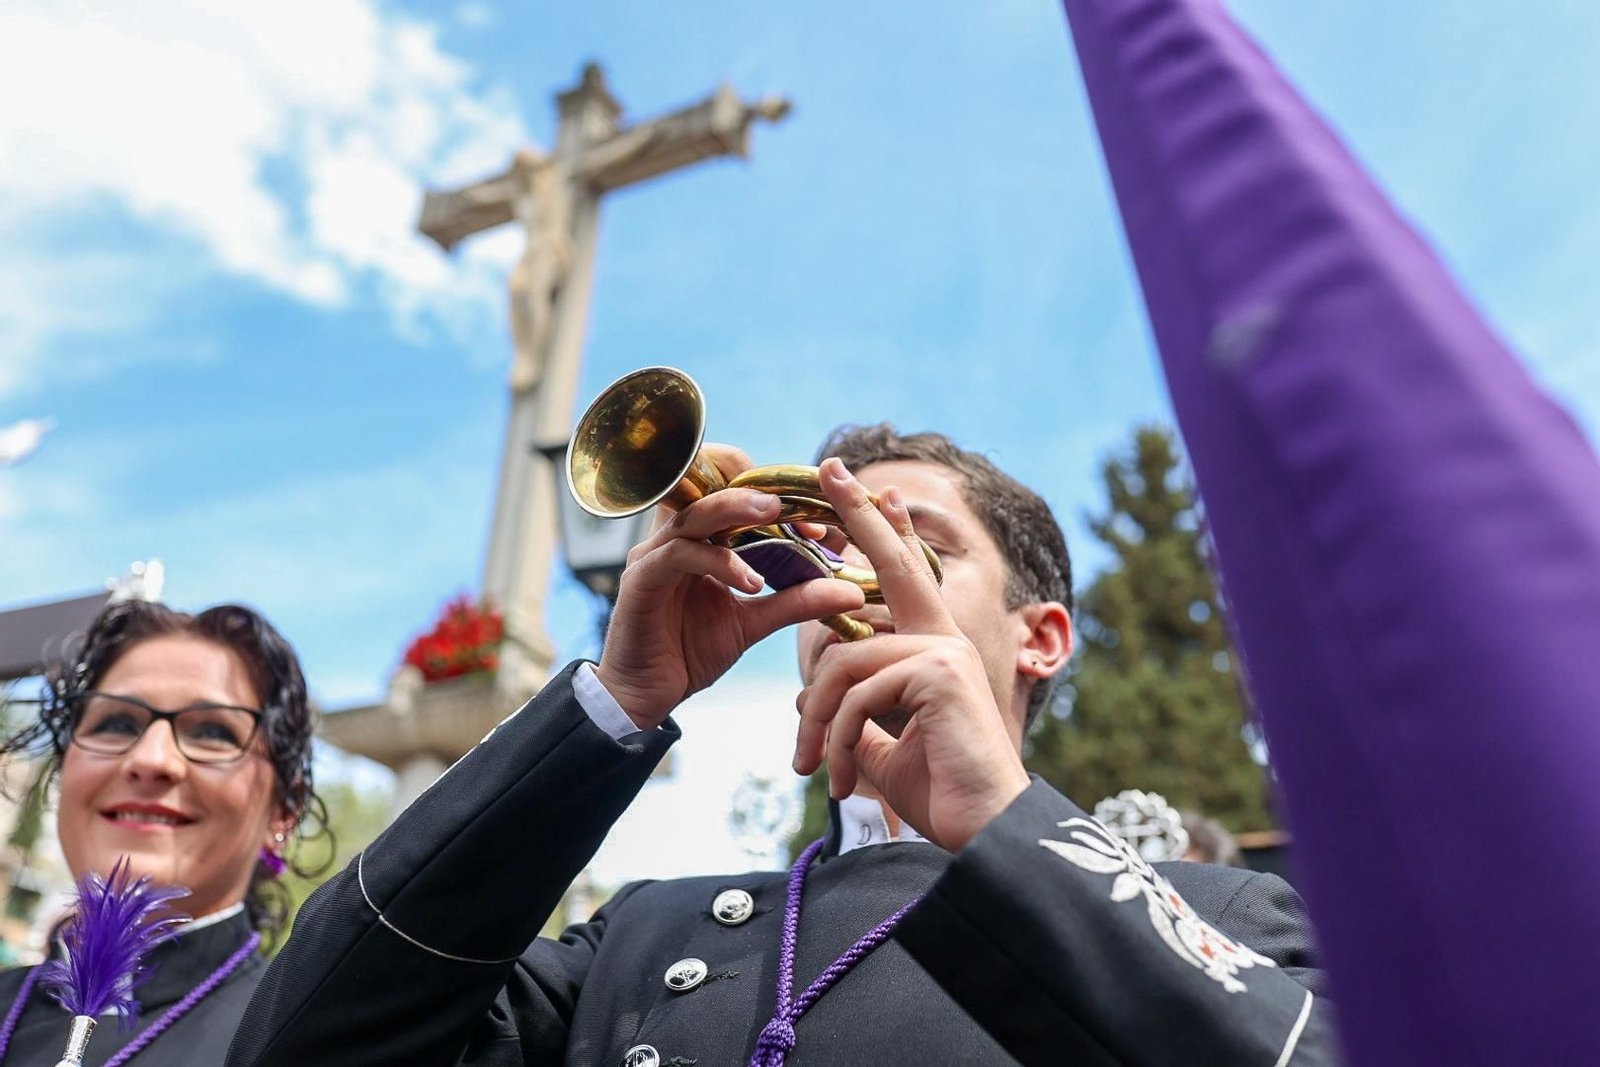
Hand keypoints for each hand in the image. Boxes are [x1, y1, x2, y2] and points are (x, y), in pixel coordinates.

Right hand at [596, 445, 864, 730]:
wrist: (643, 696)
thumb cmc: (690, 651)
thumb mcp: (754, 622)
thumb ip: (796, 601)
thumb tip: (851, 592)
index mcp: (700, 537)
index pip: (731, 489)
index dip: (773, 493)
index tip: (817, 523)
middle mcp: (674, 537)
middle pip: (709, 486)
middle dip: (754, 487)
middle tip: (794, 502)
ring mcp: (653, 555)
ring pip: (694, 514)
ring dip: (734, 509)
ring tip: (772, 514)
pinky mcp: (641, 580)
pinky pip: (678, 556)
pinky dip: (718, 562)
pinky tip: (751, 582)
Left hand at [793, 459, 1030, 852]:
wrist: (984, 835)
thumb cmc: (945, 798)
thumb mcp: (886, 754)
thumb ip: (858, 722)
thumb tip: (813, 706)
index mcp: (935, 652)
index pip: (906, 581)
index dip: (889, 533)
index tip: (876, 490)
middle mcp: (945, 641)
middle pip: (893, 564)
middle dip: (858, 514)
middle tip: (829, 470)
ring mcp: (944, 653)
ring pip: (844, 662)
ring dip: (817, 723)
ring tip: (810, 769)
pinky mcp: (938, 675)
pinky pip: (858, 693)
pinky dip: (839, 742)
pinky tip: (844, 780)